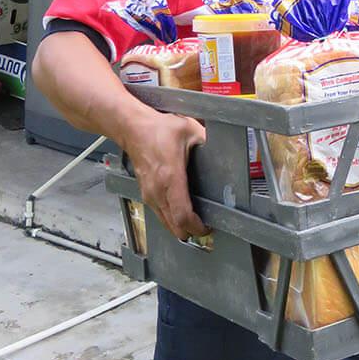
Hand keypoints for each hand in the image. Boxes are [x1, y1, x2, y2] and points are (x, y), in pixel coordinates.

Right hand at [126, 110, 207, 240]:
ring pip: (165, 223)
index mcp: (170, 177)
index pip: (182, 215)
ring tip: (195, 220)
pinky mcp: (145, 193)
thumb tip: (225, 148)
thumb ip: (208, 141)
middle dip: (191, 230)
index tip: (208, 227)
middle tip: (205, 226)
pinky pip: (159, 214)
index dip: (197, 227)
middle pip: (174, 226)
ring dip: (180, 226)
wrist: (133, 128)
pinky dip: (171, 218)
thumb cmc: (158, 129)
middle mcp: (157, 191)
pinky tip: (181, 211)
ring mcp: (149, 194)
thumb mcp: (190, 130)